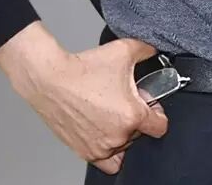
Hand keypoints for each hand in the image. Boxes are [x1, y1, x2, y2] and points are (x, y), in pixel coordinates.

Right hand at [8, 35, 168, 175]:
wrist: (51, 79)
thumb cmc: (83, 69)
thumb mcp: (124, 50)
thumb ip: (147, 50)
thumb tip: (155, 50)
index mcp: (132, 115)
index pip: (160, 126)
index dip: (157, 111)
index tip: (150, 104)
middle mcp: (118, 135)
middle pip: (140, 134)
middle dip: (135, 117)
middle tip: (124, 100)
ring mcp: (101, 147)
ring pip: (123, 146)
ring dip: (121, 131)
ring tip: (111, 111)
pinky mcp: (85, 152)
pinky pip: (107, 161)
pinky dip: (109, 150)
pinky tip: (104, 130)